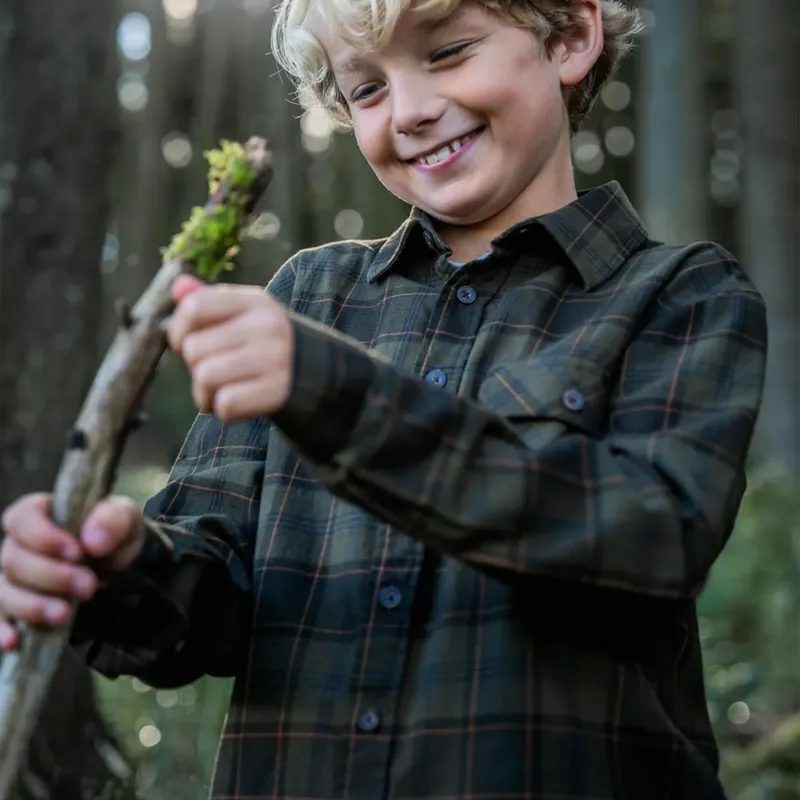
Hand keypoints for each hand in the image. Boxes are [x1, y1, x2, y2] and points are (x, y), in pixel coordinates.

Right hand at [0, 493, 145, 650]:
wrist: (120, 569)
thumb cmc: (114, 535)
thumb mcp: (124, 519)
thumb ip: (113, 520)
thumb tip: (93, 541)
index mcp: (39, 513)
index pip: (22, 518)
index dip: (43, 536)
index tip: (76, 552)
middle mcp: (17, 544)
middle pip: (13, 559)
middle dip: (50, 576)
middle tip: (88, 586)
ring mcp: (11, 577)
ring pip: (5, 592)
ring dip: (33, 605)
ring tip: (65, 615)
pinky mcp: (13, 607)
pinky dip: (2, 630)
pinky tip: (15, 641)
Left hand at [168, 275, 294, 422]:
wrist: (318, 373)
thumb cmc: (265, 343)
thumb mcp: (244, 315)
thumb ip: (209, 300)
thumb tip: (179, 287)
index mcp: (255, 301)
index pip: (194, 307)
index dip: (178, 330)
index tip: (187, 343)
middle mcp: (267, 326)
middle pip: (194, 348)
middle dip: (194, 367)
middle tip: (215, 371)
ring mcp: (275, 359)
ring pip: (206, 377)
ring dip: (204, 393)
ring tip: (221, 390)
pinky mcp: (278, 391)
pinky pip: (226, 404)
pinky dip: (224, 411)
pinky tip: (237, 404)